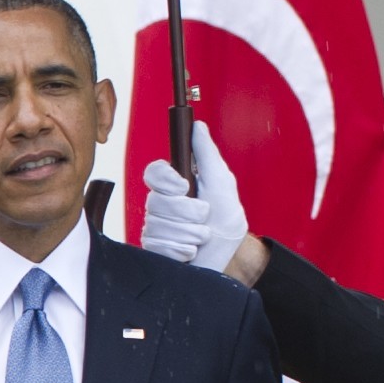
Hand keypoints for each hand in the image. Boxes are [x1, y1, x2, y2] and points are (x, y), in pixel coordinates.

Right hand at [138, 121, 252, 271]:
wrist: (230, 256)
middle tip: (204, 217)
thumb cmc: (226, 220)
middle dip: (189, 212)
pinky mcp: (155, 249)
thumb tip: (197, 126)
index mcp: (176, 185)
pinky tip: (192, 251)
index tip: (183, 186)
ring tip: (202, 237)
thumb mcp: (222, 183)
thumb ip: (207, 154)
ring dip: (190, 233)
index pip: (154, 173)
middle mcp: (162, 204)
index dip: (165, 179)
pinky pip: (159, 245)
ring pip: (159, 225)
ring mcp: (156, 227)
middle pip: (157, 201)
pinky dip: (183, 250)